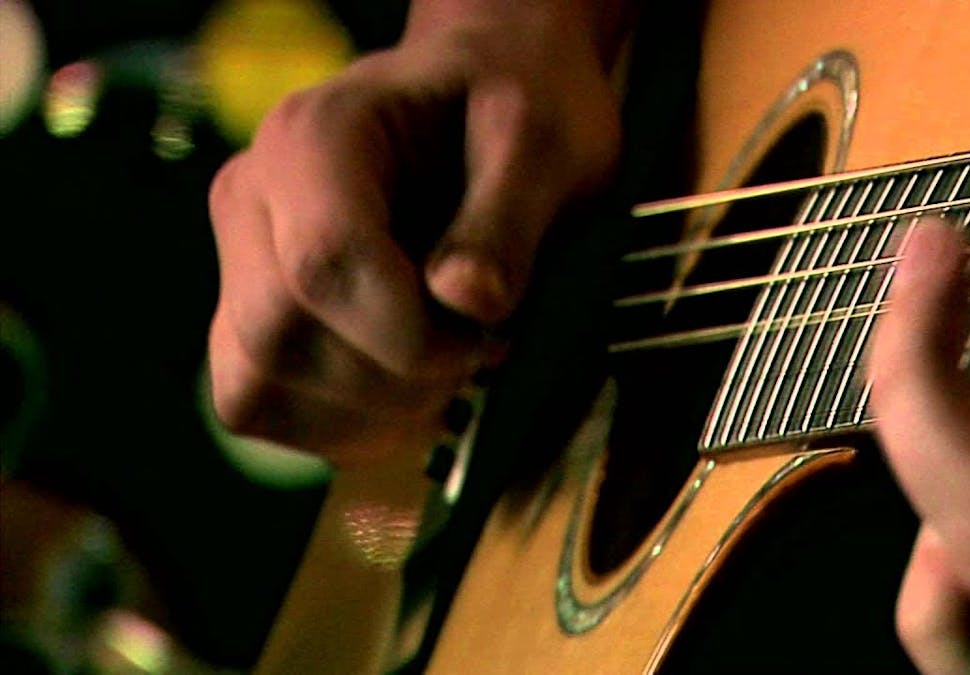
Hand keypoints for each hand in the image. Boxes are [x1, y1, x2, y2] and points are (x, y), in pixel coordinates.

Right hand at [206, 8, 620, 466]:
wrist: (485, 104)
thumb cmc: (514, 113)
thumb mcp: (542, 143)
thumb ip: (506, 220)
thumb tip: (468, 301)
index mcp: (314, 136)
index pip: (326, 265)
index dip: (413, 336)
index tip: (490, 337)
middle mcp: (251, 196)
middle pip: (281, 336)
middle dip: (397, 377)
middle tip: (479, 350)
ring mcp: (238, 261)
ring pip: (257, 386)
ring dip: (371, 411)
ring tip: (448, 365)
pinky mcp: (248, 320)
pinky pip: (260, 409)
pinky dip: (343, 427)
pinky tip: (411, 390)